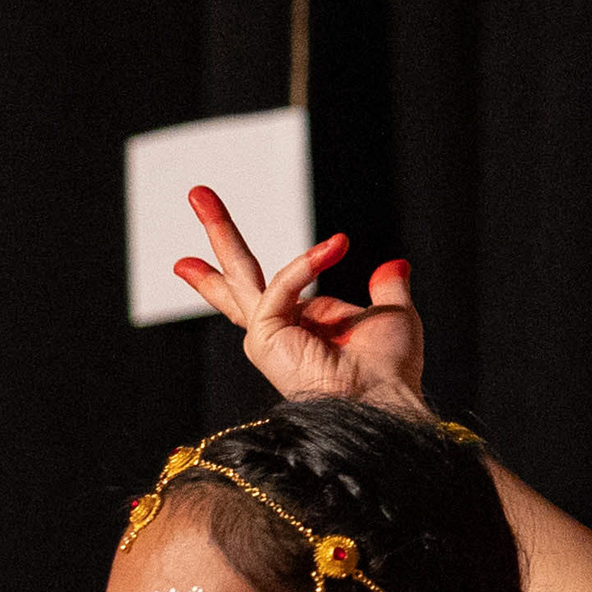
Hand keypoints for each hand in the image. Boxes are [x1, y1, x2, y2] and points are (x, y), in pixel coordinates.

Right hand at [171, 186, 432, 416]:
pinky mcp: (265, 337)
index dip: (246, 272)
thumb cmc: (390, 370)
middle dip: (219, 235)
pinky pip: (282, 285)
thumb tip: (394, 264)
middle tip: (196, 193)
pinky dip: (309, 263)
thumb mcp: (392, 315)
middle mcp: (279, 331)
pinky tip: (336, 246)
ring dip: (221, 230)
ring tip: (198, 192)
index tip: (218, 254)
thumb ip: (386, 288)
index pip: (269, 288)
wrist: (383, 398)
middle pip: (238, 277)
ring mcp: (267, 336)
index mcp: (303, 326)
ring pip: (239, 273)